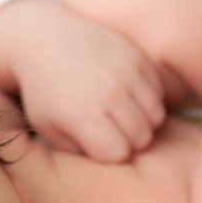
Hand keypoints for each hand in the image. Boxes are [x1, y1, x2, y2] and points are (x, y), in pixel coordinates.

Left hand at [12, 6, 167, 161]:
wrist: (44, 40)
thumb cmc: (44, 93)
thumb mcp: (50, 130)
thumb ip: (79, 153)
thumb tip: (112, 162)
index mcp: (85, 116)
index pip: (119, 154)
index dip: (109, 154)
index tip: (97, 144)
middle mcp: (109, 93)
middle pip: (142, 138)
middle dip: (129, 141)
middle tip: (111, 131)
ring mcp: (126, 72)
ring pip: (155, 116)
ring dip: (142, 121)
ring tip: (120, 116)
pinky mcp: (137, 56)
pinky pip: (157, 91)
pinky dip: (147, 98)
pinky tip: (126, 95)